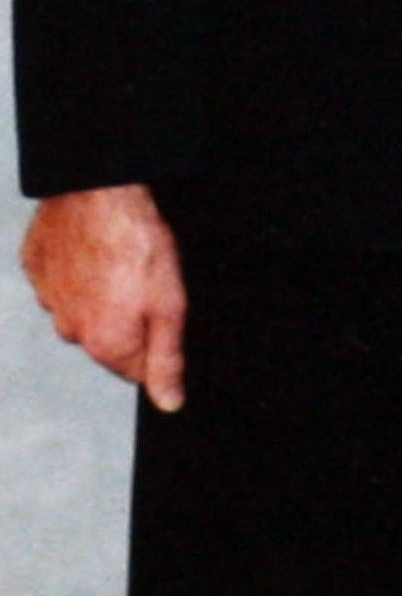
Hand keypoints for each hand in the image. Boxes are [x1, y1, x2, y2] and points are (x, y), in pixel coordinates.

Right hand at [23, 185, 189, 411]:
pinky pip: (61, 281)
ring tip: (120, 262)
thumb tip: (168, 404)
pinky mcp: (37, 267)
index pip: (135, 370)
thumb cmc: (139, 245)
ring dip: (101, 295)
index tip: (163, 315)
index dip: (156, 346)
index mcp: (105, 344)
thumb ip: (168, 360)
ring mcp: (48, 298)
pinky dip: (77, 271)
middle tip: (145, 283)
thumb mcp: (171, 307)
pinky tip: (94, 250)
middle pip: (109, 340)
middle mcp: (70, 330)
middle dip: (129, 319)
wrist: (98, 192)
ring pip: (83, 310)